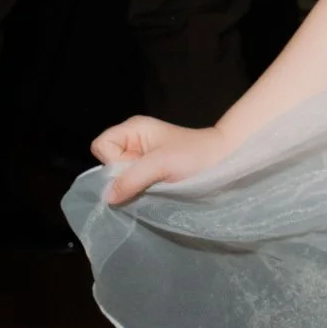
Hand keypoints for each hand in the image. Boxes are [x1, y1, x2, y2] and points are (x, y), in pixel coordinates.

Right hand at [93, 114, 226, 204]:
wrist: (224, 160)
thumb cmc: (195, 156)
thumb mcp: (161, 165)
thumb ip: (131, 178)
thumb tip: (107, 197)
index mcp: (133, 129)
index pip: (102, 145)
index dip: (112, 161)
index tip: (136, 168)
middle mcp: (133, 141)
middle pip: (109, 163)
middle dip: (124, 176)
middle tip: (150, 178)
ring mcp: (141, 157)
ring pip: (120, 177)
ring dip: (135, 185)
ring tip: (157, 184)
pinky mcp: (150, 172)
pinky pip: (134, 183)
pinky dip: (142, 189)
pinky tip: (159, 188)